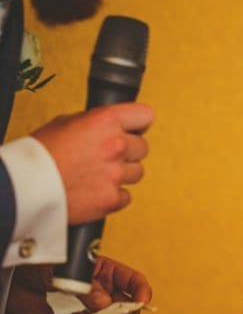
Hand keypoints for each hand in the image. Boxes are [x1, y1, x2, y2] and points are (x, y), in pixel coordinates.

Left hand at [7, 256, 152, 313]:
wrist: (6, 274)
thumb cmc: (36, 259)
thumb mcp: (66, 267)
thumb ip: (87, 286)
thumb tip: (105, 304)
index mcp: (102, 270)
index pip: (132, 281)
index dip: (141, 291)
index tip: (142, 302)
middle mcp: (96, 290)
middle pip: (125, 306)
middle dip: (124, 313)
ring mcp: (82, 307)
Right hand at [32, 103, 153, 224]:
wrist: (26, 186)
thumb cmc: (40, 154)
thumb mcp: (65, 122)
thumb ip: (95, 123)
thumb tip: (110, 127)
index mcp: (105, 121)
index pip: (145, 116)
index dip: (137, 124)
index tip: (133, 129)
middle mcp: (116, 145)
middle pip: (143, 147)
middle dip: (128, 151)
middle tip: (107, 155)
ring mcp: (117, 173)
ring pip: (137, 172)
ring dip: (122, 173)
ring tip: (97, 174)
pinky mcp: (113, 198)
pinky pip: (126, 195)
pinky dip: (114, 195)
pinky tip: (95, 190)